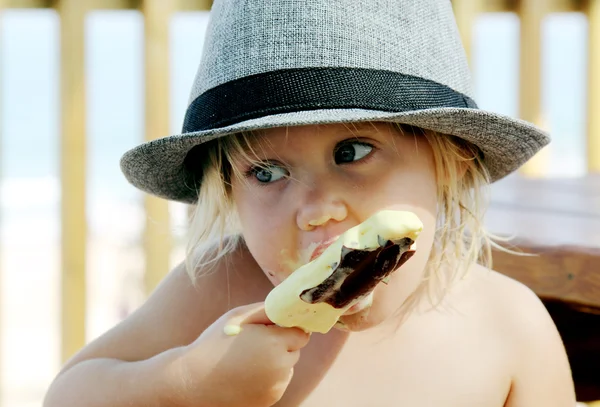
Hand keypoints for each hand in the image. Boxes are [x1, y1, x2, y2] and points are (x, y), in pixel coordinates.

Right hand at [171, 302, 310, 406]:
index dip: (287, 328)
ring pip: (287, 368)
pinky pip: (277, 384)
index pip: (301, 333)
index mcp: (275, 343)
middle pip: (295, 351)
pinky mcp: (269, 400)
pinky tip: (246, 374)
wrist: (192, 381)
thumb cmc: (214, 343)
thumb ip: (268, 309)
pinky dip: (268, 379)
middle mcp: (281, 367)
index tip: (272, 328)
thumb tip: (289, 309)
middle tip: (254, 343)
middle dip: (282, 345)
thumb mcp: (239, 316)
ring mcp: (276, 387)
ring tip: (247, 360)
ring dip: (276, 362)